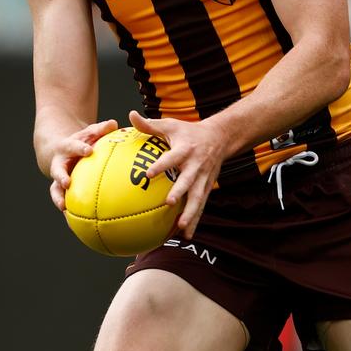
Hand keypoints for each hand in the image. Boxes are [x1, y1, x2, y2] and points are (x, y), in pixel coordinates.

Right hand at [47, 119, 117, 209]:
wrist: (59, 151)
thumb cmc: (81, 142)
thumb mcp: (89, 133)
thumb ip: (100, 129)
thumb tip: (114, 123)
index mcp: (67, 148)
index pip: (73, 146)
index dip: (80, 148)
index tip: (88, 150)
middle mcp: (60, 164)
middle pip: (58, 170)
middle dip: (61, 177)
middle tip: (66, 183)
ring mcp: (58, 178)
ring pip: (55, 190)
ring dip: (58, 198)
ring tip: (64, 209)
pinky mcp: (60, 191)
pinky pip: (64, 202)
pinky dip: (69, 212)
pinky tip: (78, 224)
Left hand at [129, 109, 225, 238]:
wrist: (220, 138)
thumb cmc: (189, 131)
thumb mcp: (171, 124)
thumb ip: (150, 124)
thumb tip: (130, 115)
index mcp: (185, 150)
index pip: (171, 158)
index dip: (161, 165)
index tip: (148, 173)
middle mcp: (196, 166)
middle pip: (188, 181)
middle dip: (180, 192)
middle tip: (168, 203)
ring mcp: (203, 179)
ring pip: (198, 198)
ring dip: (190, 213)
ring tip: (181, 228)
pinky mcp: (207, 187)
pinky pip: (201, 205)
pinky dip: (194, 220)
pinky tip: (186, 235)